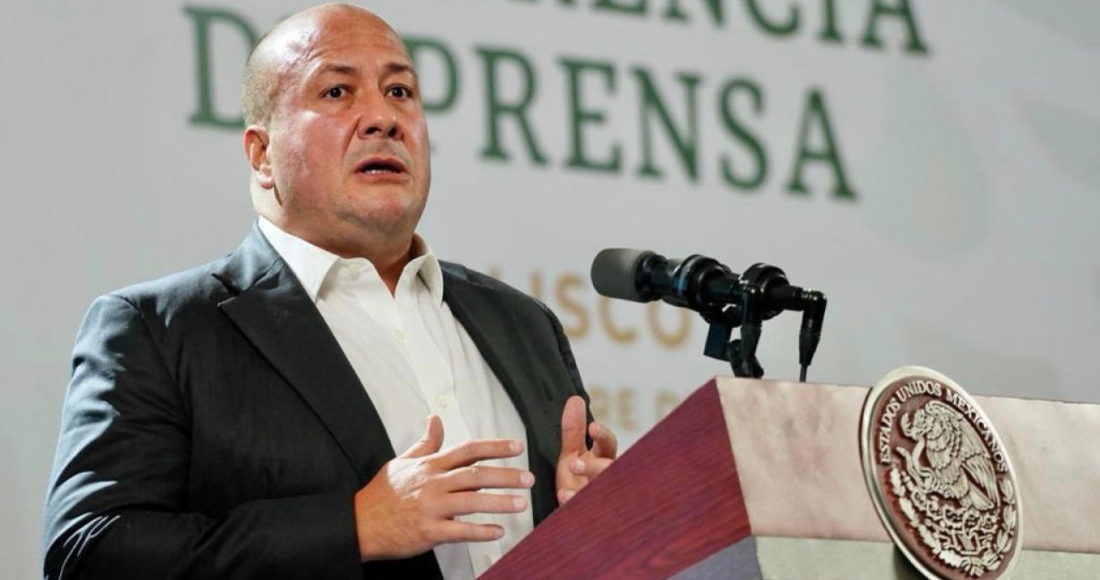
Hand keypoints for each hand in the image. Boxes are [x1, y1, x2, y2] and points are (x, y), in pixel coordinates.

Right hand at [353, 415, 533, 560]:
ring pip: (471, 502)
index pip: (468, 450)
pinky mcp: (427, 531)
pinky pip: (459, 531)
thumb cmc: (382, 494)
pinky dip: (480, 532)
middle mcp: (433, 484)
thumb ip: (426, 443)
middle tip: (528, 478)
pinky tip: (498, 532)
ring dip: (499, 503)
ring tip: (521, 504)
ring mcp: (431, 508)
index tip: (516, 447)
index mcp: (430, 465)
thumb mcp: (403, 462)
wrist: (359, 523)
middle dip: (505, 475)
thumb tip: (435, 419)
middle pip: (476, 474)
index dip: (494, 447)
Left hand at [556, 395, 616, 504]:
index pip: (608, 444)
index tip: (593, 427)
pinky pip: (587, 510)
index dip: (602, 436)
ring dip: (584, 488)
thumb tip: (575, 400)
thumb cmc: (577, 479)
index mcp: (603, 458)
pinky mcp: (592, 513)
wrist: (570, 512)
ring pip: (600, 491)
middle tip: (575, 463)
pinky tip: (564, 498)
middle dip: (594, 467)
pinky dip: (575, 504)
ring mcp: (600, 496)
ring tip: (567, 487)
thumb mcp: (572, 452)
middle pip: (608, 470)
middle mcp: (605, 477)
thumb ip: (574, 430)